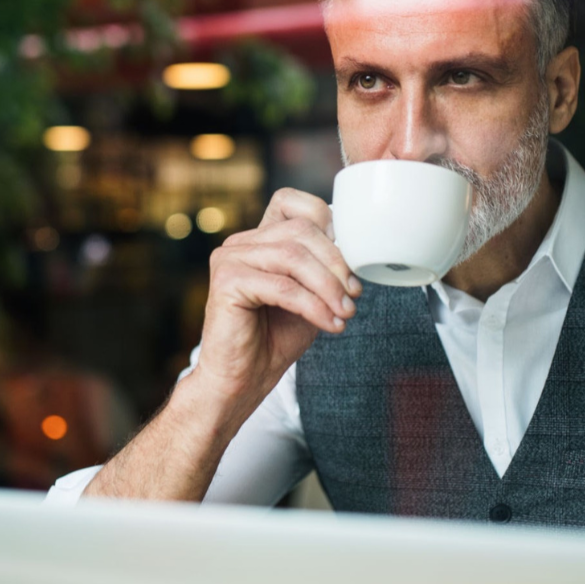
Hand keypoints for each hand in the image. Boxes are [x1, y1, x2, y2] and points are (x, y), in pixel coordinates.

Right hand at [193, 187, 361, 406]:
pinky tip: (330, 324)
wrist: (243, 380)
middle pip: (300, 231)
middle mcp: (241, 242)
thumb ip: (325, 267)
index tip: (351, 260)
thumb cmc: (276, 338)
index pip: (292, 203)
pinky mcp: (226, 282)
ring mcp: (229, 258)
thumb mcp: (312, 294)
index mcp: (259, 239)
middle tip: (355, 293)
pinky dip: (313, 306)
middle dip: (336, 262)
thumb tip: (358, 248)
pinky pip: (282, 286)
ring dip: (328, 286)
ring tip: (346, 311)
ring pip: (293, 256)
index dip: (327, 222)